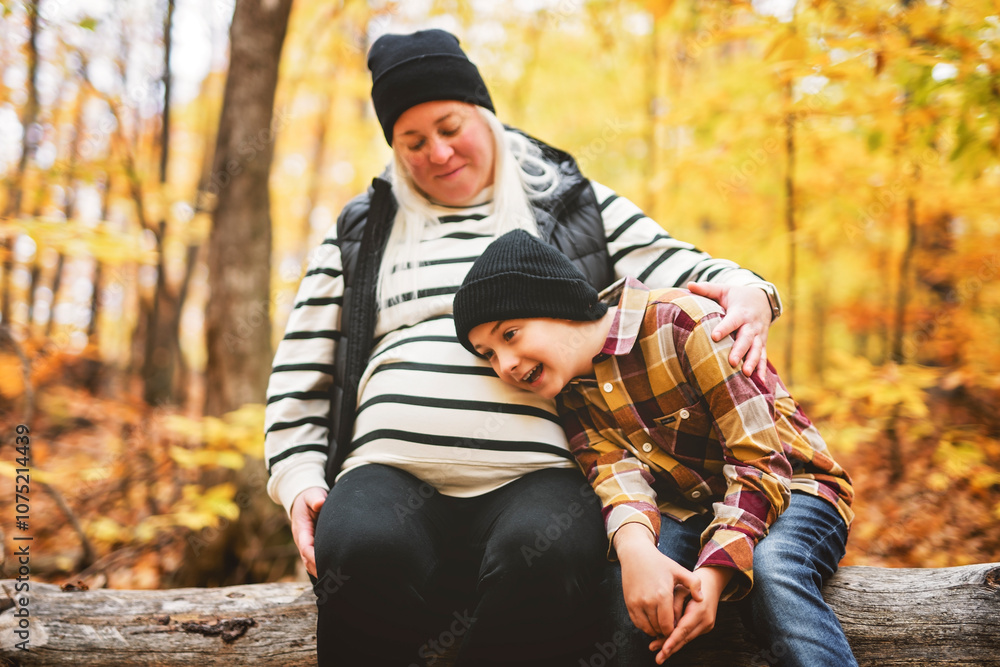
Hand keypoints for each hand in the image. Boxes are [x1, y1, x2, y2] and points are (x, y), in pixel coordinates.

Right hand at [290, 486, 327, 576]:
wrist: (303, 499)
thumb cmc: (309, 497)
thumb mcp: (311, 494)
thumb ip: (315, 498)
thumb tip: (319, 504)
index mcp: (301, 529)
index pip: (306, 547)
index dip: (315, 557)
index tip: (326, 564)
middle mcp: (302, 540)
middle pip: (308, 560)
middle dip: (320, 569)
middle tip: (335, 578)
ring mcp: (306, 545)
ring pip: (311, 563)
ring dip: (321, 572)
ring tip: (336, 581)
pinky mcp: (313, 546)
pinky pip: (316, 560)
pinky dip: (323, 568)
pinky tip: (335, 575)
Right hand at [614, 524, 703, 638]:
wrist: (636, 555)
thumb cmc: (660, 563)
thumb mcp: (679, 570)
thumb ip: (694, 584)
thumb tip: (701, 599)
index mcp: (663, 595)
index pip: (669, 625)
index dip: (674, 631)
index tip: (678, 628)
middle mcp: (648, 601)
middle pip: (658, 628)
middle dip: (666, 631)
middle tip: (672, 629)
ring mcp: (637, 603)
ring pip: (647, 628)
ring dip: (655, 630)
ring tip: (663, 626)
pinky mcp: (629, 603)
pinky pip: (637, 623)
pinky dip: (645, 626)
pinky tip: (652, 621)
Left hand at [650, 567, 732, 662]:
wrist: (711, 583)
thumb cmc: (691, 582)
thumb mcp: (681, 589)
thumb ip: (674, 606)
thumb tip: (668, 624)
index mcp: (700, 610)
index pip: (684, 628)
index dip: (673, 640)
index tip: (664, 650)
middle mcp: (706, 620)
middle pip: (685, 638)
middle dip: (671, 648)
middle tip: (658, 658)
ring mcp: (707, 625)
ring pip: (687, 638)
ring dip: (673, 646)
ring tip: (659, 654)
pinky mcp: (705, 627)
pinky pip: (690, 634)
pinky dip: (679, 639)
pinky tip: (667, 644)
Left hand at [686, 282, 772, 379]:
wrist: (762, 300)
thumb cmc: (736, 296)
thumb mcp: (723, 290)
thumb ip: (707, 289)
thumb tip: (689, 284)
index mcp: (741, 312)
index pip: (732, 321)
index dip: (724, 328)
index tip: (714, 336)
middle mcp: (752, 326)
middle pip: (746, 339)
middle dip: (740, 350)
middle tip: (732, 361)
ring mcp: (759, 337)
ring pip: (757, 350)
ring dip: (753, 362)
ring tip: (746, 374)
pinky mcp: (762, 345)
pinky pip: (763, 358)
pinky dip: (762, 370)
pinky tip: (759, 382)